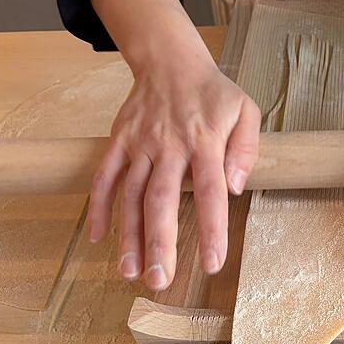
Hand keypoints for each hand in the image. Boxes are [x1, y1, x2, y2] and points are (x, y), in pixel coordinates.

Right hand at [87, 46, 259, 289]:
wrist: (170, 61)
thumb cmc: (214, 93)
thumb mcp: (246, 110)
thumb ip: (246, 148)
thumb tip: (236, 187)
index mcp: (205, 143)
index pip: (211, 193)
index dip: (211, 230)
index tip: (212, 264)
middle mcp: (170, 147)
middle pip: (162, 201)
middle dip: (159, 243)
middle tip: (160, 281)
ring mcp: (141, 145)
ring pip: (131, 195)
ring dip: (128, 235)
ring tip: (130, 272)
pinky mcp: (119, 141)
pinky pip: (105, 176)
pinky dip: (98, 206)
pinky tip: (97, 236)